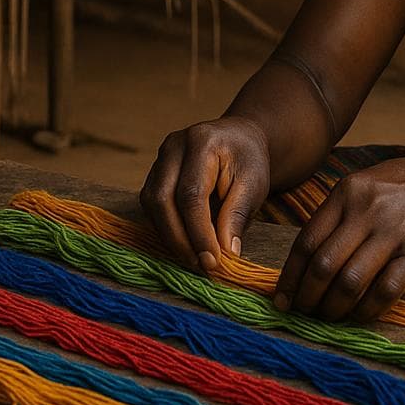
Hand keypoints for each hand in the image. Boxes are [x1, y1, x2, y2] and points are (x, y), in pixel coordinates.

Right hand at [140, 117, 270, 273]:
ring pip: (152, 205)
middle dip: (180, 239)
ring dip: (170, 237)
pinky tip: (184, 244)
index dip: (198, 232)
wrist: (238, 139)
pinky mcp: (154, 173)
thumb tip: (225, 254)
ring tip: (194, 259)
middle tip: (201, 265)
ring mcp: (159, 158)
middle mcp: (173, 147)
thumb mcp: (253, 186)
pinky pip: (151, 206)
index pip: (191, 194)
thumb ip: (236, 216)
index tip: (212, 261)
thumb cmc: (248, 161)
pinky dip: (166, 228)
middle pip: (162, 199)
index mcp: (202, 142)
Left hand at [274, 154, 404, 322]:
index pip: (307, 241)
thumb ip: (337, 214)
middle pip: (324, 265)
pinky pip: (386, 290)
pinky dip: (368, 309)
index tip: (282, 298)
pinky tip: (360, 315)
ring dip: (334, 308)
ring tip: (329, 317)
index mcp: (346, 192)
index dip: (290, 276)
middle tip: (304, 313)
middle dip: (308, 297)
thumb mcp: (366, 185)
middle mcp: (366, 211)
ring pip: (350, 282)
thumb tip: (305, 258)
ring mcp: (393, 231)